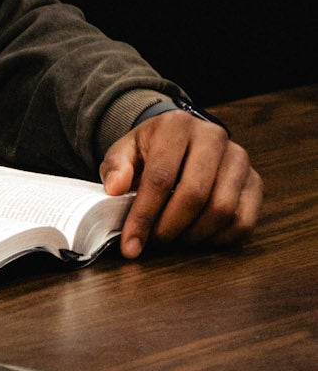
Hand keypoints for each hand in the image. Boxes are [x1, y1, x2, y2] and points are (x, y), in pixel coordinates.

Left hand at [100, 111, 262, 259]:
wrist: (181, 141)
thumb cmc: (150, 151)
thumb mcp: (125, 151)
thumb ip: (116, 167)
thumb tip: (115, 188)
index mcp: (177, 126)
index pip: (161, 177)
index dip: (144, 216)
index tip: (131, 244)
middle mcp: (214, 137)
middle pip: (194, 194)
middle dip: (169, 228)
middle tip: (154, 242)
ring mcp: (239, 158)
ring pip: (222, 209)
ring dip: (194, 235)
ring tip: (174, 239)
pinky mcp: (254, 181)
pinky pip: (244, 219)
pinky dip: (219, 238)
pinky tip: (198, 239)